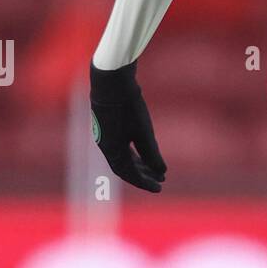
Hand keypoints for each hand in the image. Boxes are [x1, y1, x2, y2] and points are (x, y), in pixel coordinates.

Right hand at [89, 60, 166, 191]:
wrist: (111, 80)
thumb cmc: (128, 107)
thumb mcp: (144, 133)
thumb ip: (152, 154)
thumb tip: (161, 172)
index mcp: (112, 150)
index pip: (129, 174)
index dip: (145, 183)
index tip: (159, 188)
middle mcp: (105, 145)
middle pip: (125, 167)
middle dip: (144, 175)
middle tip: (160, 180)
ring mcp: (105, 133)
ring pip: (123, 156)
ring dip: (139, 164)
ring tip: (155, 168)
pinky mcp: (107, 122)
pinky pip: (121, 145)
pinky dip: (133, 152)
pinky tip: (143, 149)